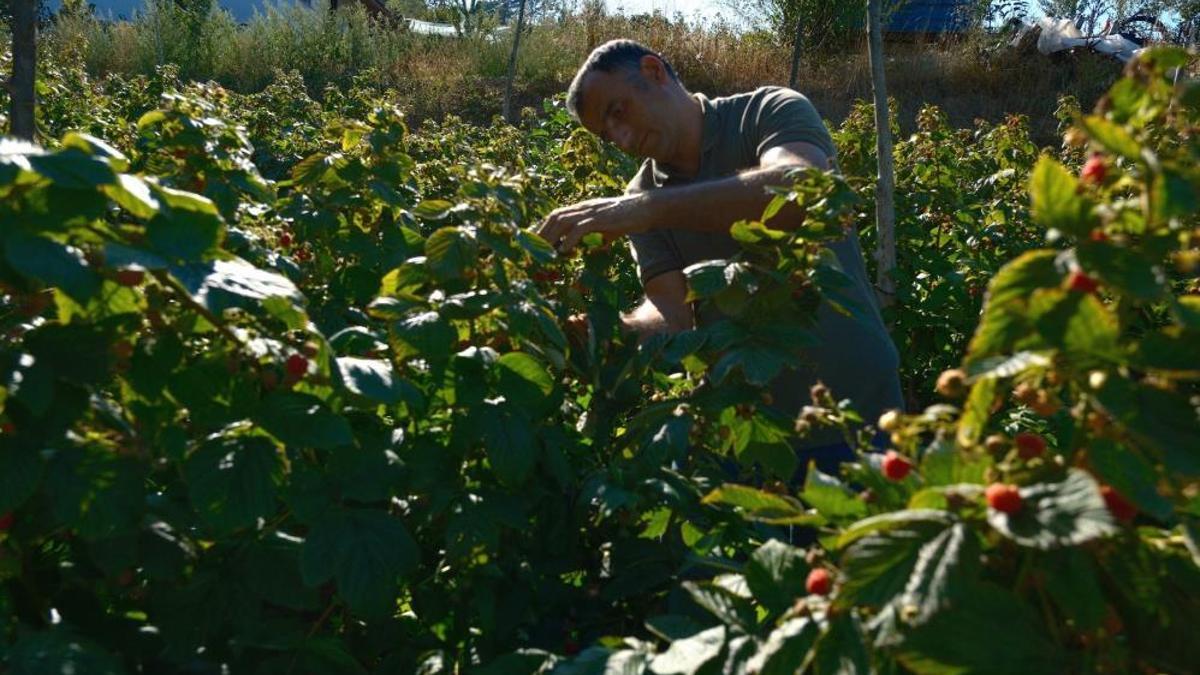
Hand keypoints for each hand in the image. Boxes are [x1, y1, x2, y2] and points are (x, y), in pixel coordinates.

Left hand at [537, 193, 652, 252]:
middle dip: (542, 232)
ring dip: (551, 236)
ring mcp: (591, 212)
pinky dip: (569, 239)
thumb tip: (594, 248)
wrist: (646, 208)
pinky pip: (580, 228)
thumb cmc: (629, 219)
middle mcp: (584, 207)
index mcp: (584, 209)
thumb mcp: (608, 229)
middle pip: (555, 216)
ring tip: (544, 251)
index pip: (557, 214)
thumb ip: (599, 236)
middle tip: (534, 249)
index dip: (544, 226)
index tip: (535, 240)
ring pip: (563, 221)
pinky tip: (564, 250)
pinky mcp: (600, 219)